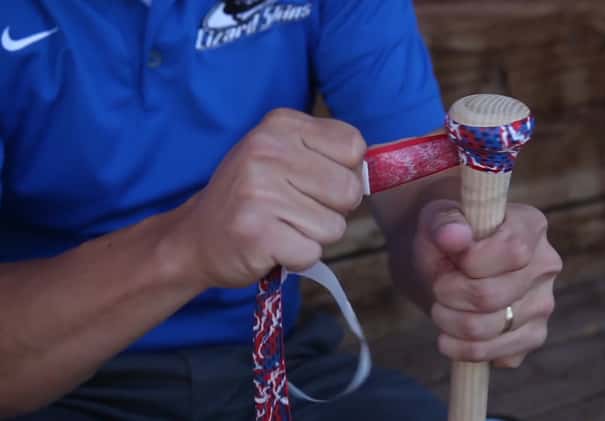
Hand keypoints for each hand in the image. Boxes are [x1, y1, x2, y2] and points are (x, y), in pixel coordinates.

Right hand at [168, 109, 365, 288]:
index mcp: (280, 125)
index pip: (353, 146)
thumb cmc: (253, 197)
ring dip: (313, 236)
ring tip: (280, 226)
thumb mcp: (284, 155)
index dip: (344, 172)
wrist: (197, 237)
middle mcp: (267, 151)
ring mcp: (259, 192)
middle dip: (332, 209)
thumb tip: (381, 169)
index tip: (314, 180)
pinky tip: (271, 245)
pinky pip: (312, 253)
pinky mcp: (257, 233)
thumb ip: (329, 155)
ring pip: (334, 226)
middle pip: (349, 189)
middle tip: (296, 209)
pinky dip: (297, 256)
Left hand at [414, 200, 561, 366]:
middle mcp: (546, 266)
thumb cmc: (444, 237)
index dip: (471, 260)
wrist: (445, 265)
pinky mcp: (532, 336)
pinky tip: (453, 332)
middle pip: (493, 296)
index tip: (451, 257)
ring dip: (450, 323)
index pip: (513, 251)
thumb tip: (453, 236)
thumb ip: (444, 223)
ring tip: (440, 309)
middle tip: (438, 288)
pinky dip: (463, 349)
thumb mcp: (436, 218)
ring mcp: (543, 304)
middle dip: (449, 294)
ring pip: (490, 330)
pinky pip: (498, 356)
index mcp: (531, 226)